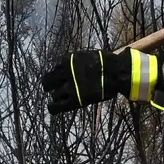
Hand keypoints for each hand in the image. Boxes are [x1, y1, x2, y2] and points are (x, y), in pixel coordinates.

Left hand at [39, 49, 157, 113]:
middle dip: (49, 85)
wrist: (116, 72)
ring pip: (54, 94)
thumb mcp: (86, 56)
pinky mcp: (74, 100)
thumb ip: (75, 63)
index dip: (58, 74)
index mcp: (67, 61)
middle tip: (52, 88)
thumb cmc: (105, 62)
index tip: (62, 77)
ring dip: (57, 96)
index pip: (55, 69)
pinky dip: (53, 107)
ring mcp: (69, 87)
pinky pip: (57, 106)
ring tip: (62, 97)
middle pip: (47, 81)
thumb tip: (69, 68)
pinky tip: (52, 107)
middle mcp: (65, 73)